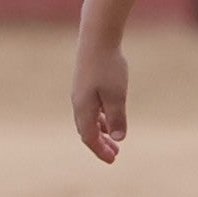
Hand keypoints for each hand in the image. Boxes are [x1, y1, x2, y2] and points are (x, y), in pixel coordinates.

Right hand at [70, 35, 130, 163]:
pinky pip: (90, 108)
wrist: (97, 36)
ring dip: (100, 131)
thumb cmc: (108, 66)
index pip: (89, 137)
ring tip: (114, 139)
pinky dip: (99, 118)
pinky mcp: (85, 82)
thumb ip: (117, 117)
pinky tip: (110, 116)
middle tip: (115, 154)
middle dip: (100, 144)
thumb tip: (119, 138)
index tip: (114, 160)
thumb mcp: (117, 95)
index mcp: (84, 107)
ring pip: (88, 119)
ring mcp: (80, 91)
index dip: (100, 150)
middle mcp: (78, 102)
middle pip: (86, 130)